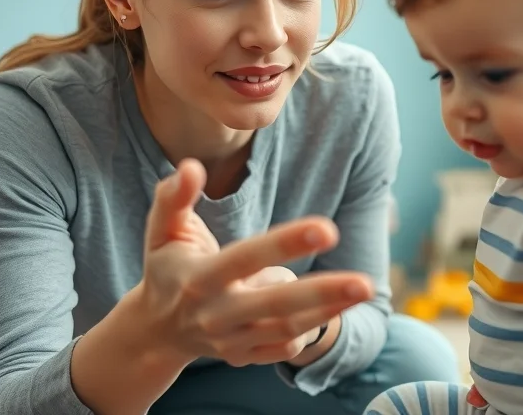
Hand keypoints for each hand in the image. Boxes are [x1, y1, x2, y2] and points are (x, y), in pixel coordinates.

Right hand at [137, 158, 371, 366]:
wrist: (157, 330)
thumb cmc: (167, 268)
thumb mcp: (161, 230)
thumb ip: (173, 197)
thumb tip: (191, 166)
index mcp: (199, 279)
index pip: (246, 259)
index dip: (286, 244)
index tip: (327, 229)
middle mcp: (217, 314)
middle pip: (275, 305)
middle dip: (322, 294)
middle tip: (365, 282)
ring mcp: (232, 340)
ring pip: (287, 329)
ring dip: (328, 311)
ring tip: (363, 290)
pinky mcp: (245, 355)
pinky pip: (284, 347)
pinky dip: (312, 330)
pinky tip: (337, 308)